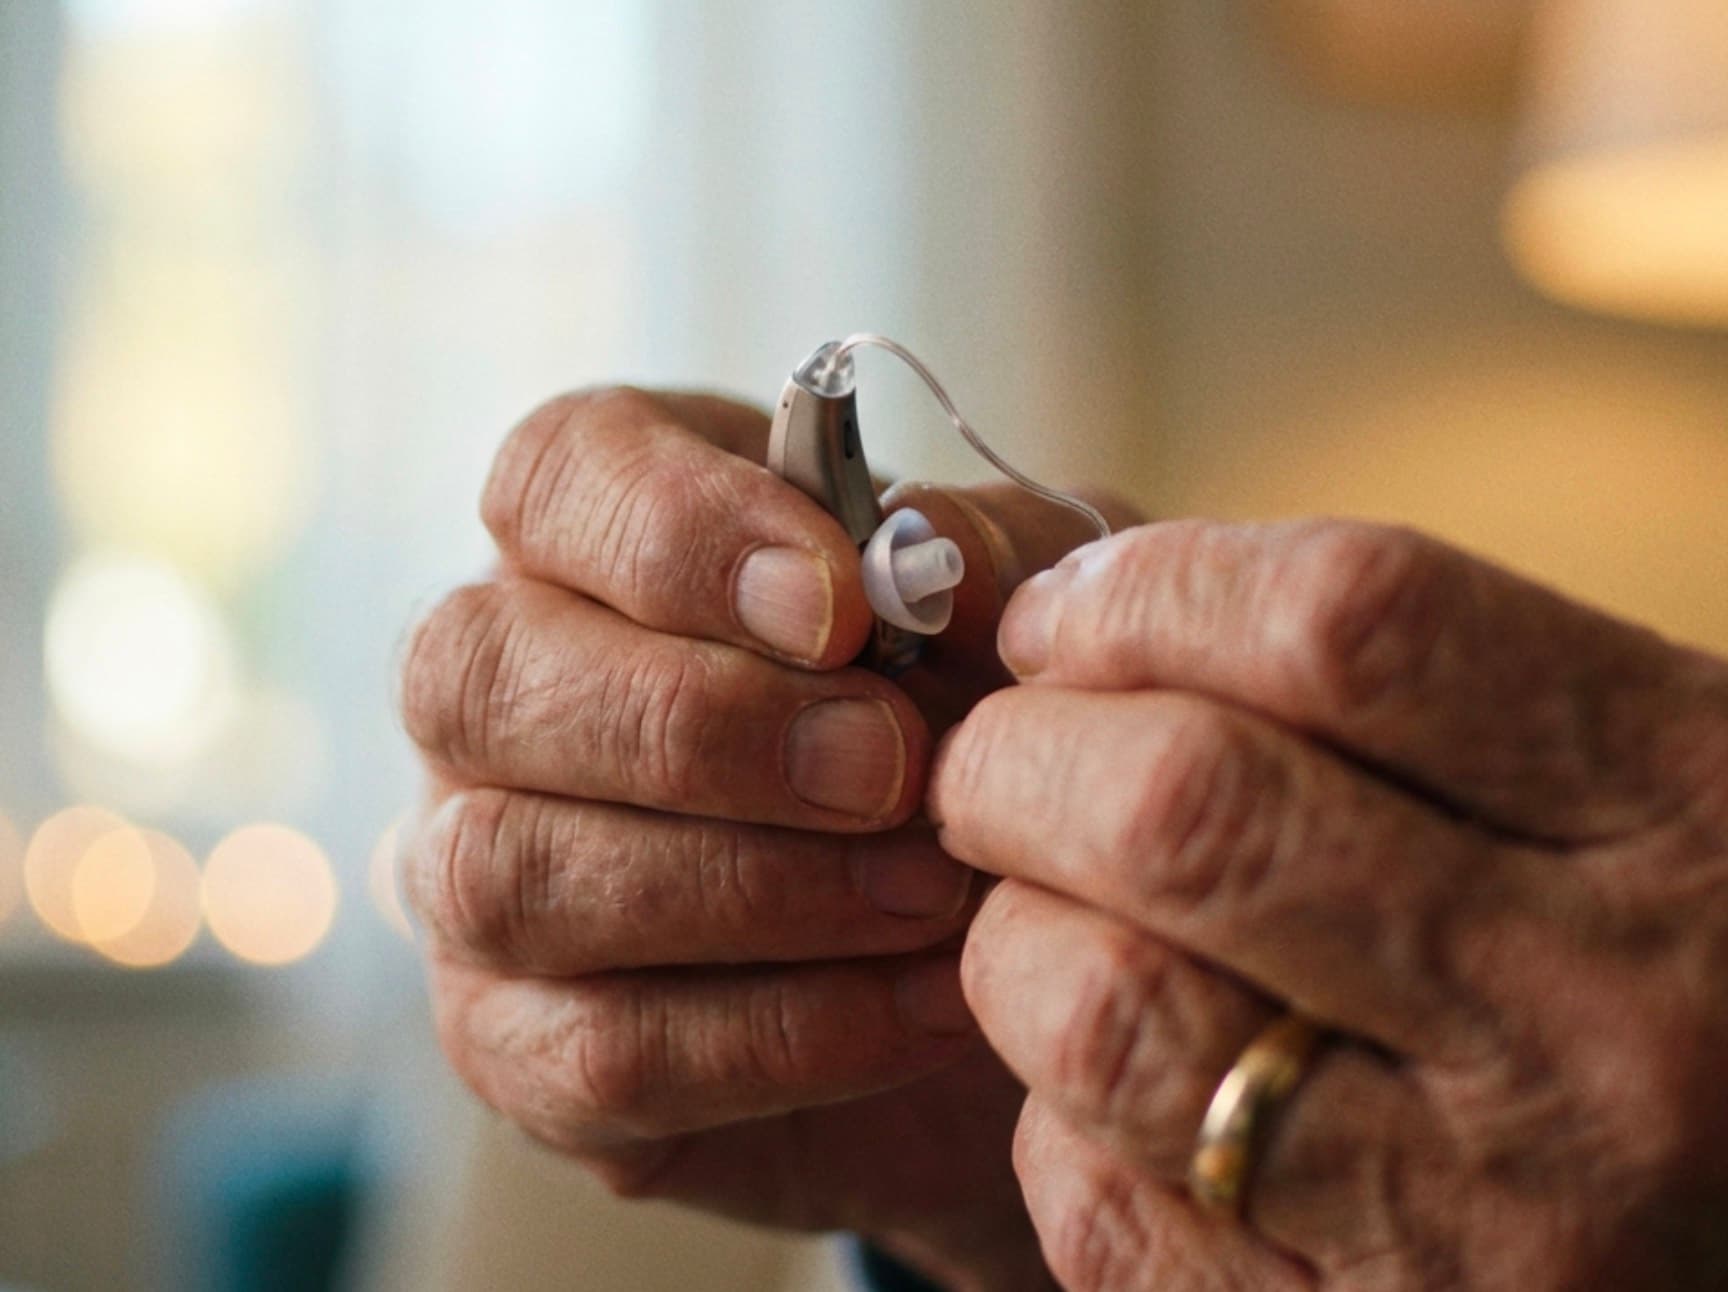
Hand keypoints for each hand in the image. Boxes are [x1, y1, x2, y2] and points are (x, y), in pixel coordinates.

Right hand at [398, 386, 1122, 1290]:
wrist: (1005, 949)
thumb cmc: (980, 726)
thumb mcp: (1020, 614)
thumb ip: (982, 555)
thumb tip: (920, 552)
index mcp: (598, 539)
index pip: (553, 475)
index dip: (678, 527)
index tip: (845, 605)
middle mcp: (497, 695)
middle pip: (473, 669)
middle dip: (700, 723)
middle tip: (891, 767)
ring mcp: (471, 876)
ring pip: (505, 870)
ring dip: (744, 887)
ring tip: (932, 894)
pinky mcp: (519, 1046)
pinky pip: (597, 1051)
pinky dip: (784, 1031)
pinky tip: (927, 1004)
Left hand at [932, 518, 1727, 1290]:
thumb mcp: (1722, 800)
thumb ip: (1473, 688)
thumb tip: (1133, 613)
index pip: (1351, 622)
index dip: (1149, 590)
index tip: (1068, 614)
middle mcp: (1626, 1020)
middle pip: (1191, 807)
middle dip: (1024, 756)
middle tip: (1003, 763)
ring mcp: (1504, 1225)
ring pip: (1110, 1014)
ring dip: (1018, 938)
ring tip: (1045, 918)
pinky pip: (1110, 1207)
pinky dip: (1065, 1120)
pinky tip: (1127, 1092)